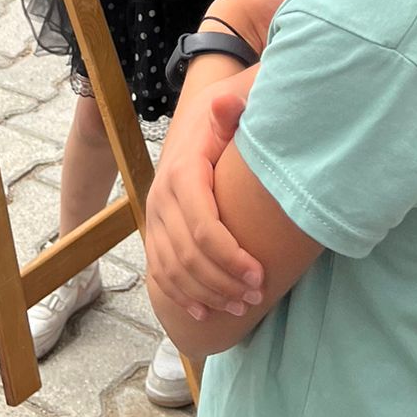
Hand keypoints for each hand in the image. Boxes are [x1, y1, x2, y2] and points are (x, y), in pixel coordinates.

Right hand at [147, 72, 262, 317]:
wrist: (199, 119)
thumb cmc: (228, 120)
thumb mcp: (235, 109)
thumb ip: (235, 108)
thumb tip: (226, 103)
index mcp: (184, 172)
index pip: (203, 227)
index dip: (230, 257)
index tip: (260, 275)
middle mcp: (162, 196)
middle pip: (187, 255)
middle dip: (223, 282)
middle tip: (257, 295)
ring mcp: (156, 215)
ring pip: (172, 269)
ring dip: (206, 294)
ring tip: (241, 307)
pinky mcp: (156, 229)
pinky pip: (159, 270)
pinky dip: (179, 295)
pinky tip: (204, 313)